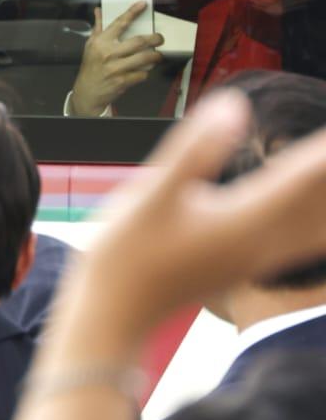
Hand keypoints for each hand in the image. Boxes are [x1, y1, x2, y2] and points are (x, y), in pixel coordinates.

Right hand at [63, 91, 325, 349]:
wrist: (114, 314)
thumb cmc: (125, 256)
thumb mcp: (150, 197)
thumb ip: (194, 150)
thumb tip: (234, 104)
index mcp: (244, 219)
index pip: (304, 172)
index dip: (323, 148)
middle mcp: (262, 242)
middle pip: (320, 203)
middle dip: (324, 174)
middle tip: (325, 149)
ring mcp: (256, 259)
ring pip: (316, 225)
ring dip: (323, 200)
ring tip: (319, 169)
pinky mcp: (245, 267)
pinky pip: (302, 240)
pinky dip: (315, 220)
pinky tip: (312, 214)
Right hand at [69, 5, 164, 116]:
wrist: (87, 92)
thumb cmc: (90, 67)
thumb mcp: (90, 46)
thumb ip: (98, 28)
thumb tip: (98, 11)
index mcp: (100, 42)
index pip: (119, 23)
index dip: (132, 12)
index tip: (143, 4)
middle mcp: (108, 53)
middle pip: (138, 41)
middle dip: (154, 39)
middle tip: (159, 38)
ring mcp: (115, 68)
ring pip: (144, 58)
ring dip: (155, 56)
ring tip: (157, 55)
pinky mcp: (122, 81)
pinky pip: (142, 74)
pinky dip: (145, 72)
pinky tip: (143, 70)